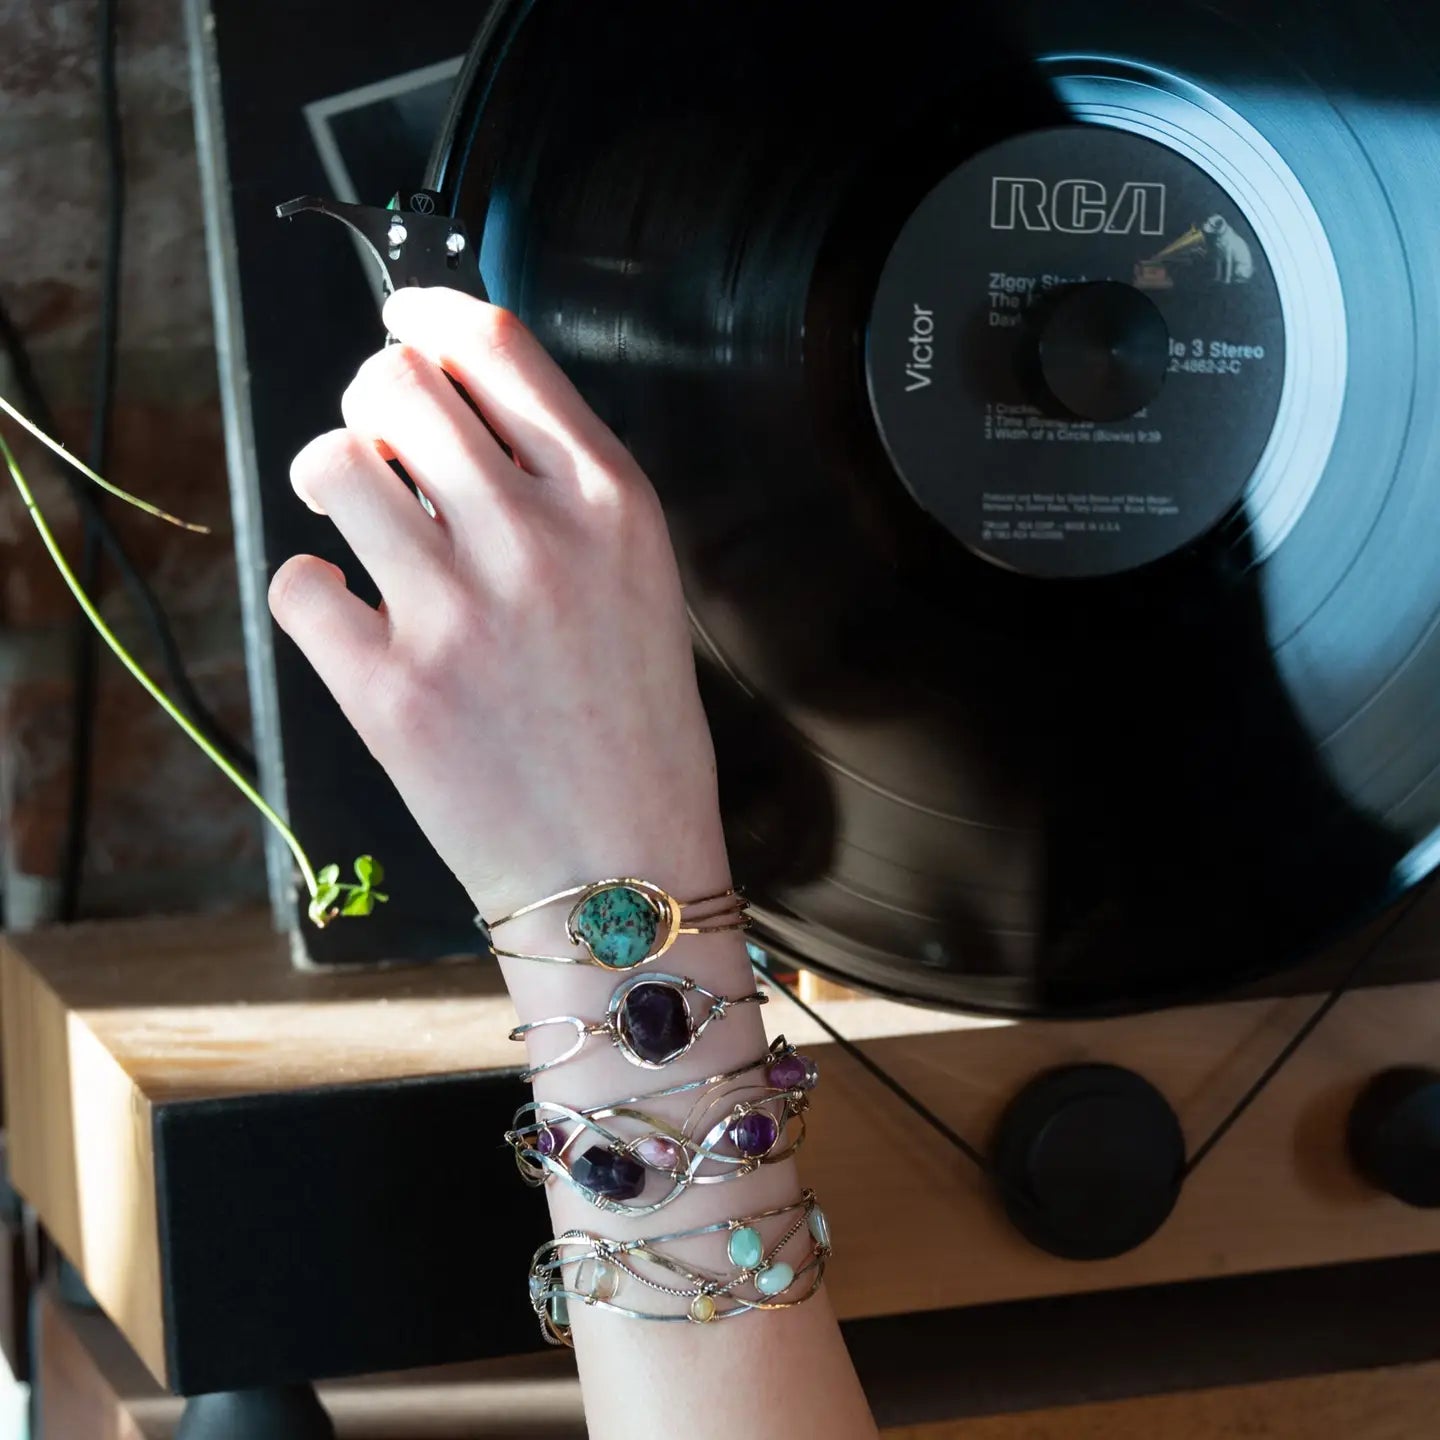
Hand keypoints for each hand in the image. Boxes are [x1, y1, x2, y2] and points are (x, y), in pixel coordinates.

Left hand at [268, 287, 728, 919]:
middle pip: (396, 381)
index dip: (429, 310)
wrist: (623, 876)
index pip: (498, 342)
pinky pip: (299, 586)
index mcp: (610, 502)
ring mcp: (459, 613)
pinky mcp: (390, 689)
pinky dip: (311, 591)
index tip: (403, 318)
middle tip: (379, 448)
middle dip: (371, 401)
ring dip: (330, 479)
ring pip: (334, 464)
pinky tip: (350, 615)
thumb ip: (561, 487)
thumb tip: (453, 410)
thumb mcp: (640, 582)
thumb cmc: (636, 736)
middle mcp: (535, 538)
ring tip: (352, 523)